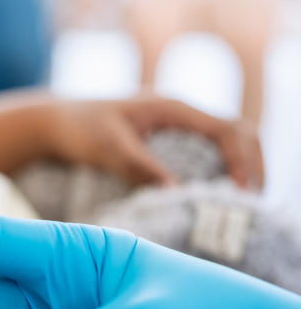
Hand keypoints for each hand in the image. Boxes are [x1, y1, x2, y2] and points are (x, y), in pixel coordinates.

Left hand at [47, 95, 263, 188]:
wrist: (53, 122)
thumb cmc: (78, 129)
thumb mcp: (109, 148)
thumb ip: (142, 167)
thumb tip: (177, 192)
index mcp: (171, 106)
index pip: (226, 129)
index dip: (242, 159)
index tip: (242, 191)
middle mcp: (179, 112)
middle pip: (236, 132)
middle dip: (252, 163)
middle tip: (254, 201)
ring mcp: (174, 124)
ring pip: (225, 141)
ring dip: (241, 166)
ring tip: (244, 202)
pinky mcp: (165, 138)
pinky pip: (206, 150)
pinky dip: (221, 169)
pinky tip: (218, 195)